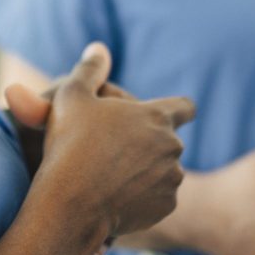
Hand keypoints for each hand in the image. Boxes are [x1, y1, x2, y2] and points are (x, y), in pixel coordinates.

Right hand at [22, 44, 194, 254]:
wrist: (71, 204)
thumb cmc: (70, 145)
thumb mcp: (71, 96)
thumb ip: (89, 70)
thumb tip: (98, 47)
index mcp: (156, 116)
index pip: (184, 107)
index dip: (178, 110)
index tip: (169, 115)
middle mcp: (172, 146)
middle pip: (169, 142)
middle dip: (151, 145)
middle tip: (118, 152)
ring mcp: (171, 178)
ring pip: (165, 171)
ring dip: (148, 172)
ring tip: (114, 178)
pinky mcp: (166, 207)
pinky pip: (158, 198)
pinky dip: (143, 198)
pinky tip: (117, 199)